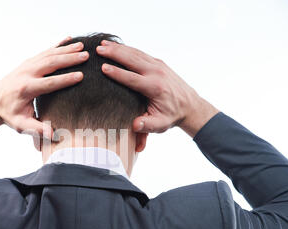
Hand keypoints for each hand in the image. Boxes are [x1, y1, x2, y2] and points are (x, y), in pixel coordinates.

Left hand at [0, 37, 88, 142]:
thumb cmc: (9, 115)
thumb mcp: (21, 125)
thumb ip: (37, 129)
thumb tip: (53, 135)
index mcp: (26, 89)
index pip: (49, 83)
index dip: (65, 79)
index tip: (81, 76)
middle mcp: (26, 74)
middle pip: (51, 63)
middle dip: (69, 59)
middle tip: (87, 56)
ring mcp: (26, 65)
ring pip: (49, 54)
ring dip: (67, 49)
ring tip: (83, 47)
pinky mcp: (28, 62)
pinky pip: (45, 52)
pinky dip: (58, 45)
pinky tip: (70, 39)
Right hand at [96, 40, 218, 136]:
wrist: (190, 106)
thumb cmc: (171, 116)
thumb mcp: (161, 125)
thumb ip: (147, 125)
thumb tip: (135, 125)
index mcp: (155, 88)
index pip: (132, 78)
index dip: (117, 73)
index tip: (103, 68)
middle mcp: (156, 73)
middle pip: (132, 59)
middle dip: (114, 53)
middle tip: (97, 49)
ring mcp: (158, 65)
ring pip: (135, 53)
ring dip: (118, 48)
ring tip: (102, 44)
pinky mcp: (158, 62)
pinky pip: (140, 53)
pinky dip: (126, 48)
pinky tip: (115, 45)